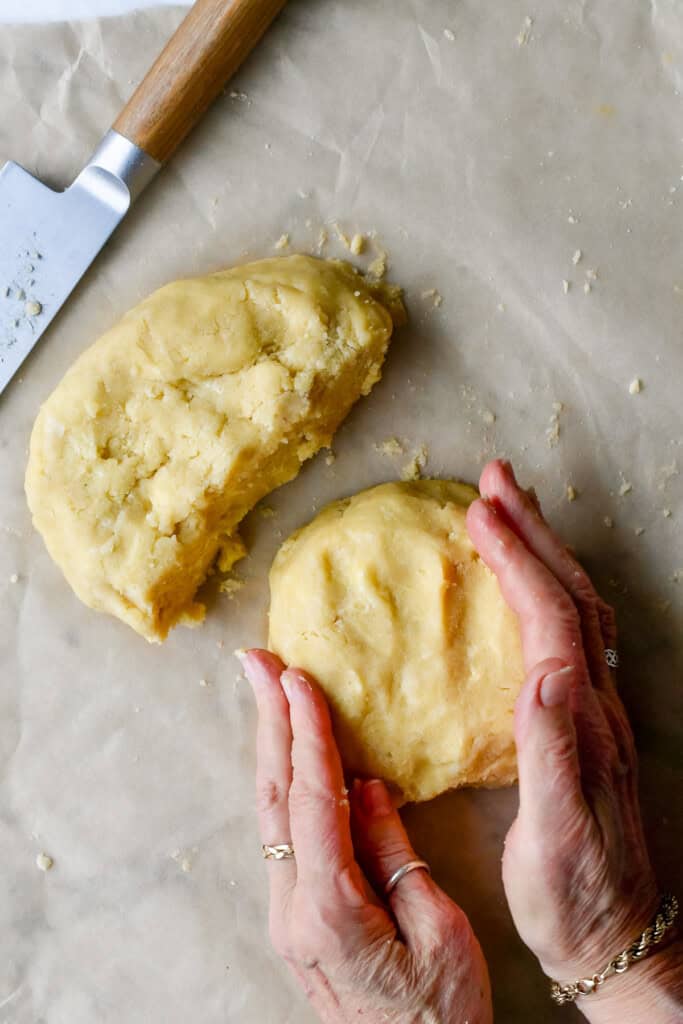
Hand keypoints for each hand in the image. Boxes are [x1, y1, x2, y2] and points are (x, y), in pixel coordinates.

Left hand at [239, 649, 491, 1023]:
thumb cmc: (440, 1017)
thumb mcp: (439, 934)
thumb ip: (396, 857)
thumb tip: (365, 787)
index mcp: (331, 911)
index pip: (315, 802)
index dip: (308, 735)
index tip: (299, 680)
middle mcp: (293, 909)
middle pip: (276, 796)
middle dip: (269, 721)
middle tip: (257, 661)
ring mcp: (287, 915)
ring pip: (272, 812)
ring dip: (271, 746)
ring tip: (266, 691)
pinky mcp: (295, 917)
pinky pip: (283, 834)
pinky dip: (284, 782)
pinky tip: (289, 755)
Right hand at [466, 460, 681, 1022]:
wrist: (616, 933)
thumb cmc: (574, 892)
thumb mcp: (556, 835)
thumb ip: (550, 755)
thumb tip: (544, 678)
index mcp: (579, 719)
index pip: (549, 619)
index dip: (516, 562)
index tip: (479, 513)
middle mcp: (594, 702)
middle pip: (569, 595)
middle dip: (532, 531)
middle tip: (496, 480)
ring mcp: (594, 708)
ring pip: (574, 607)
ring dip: (543, 550)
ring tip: (509, 510)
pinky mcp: (584, 721)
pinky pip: (568, 632)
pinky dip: (545, 589)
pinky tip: (526, 586)